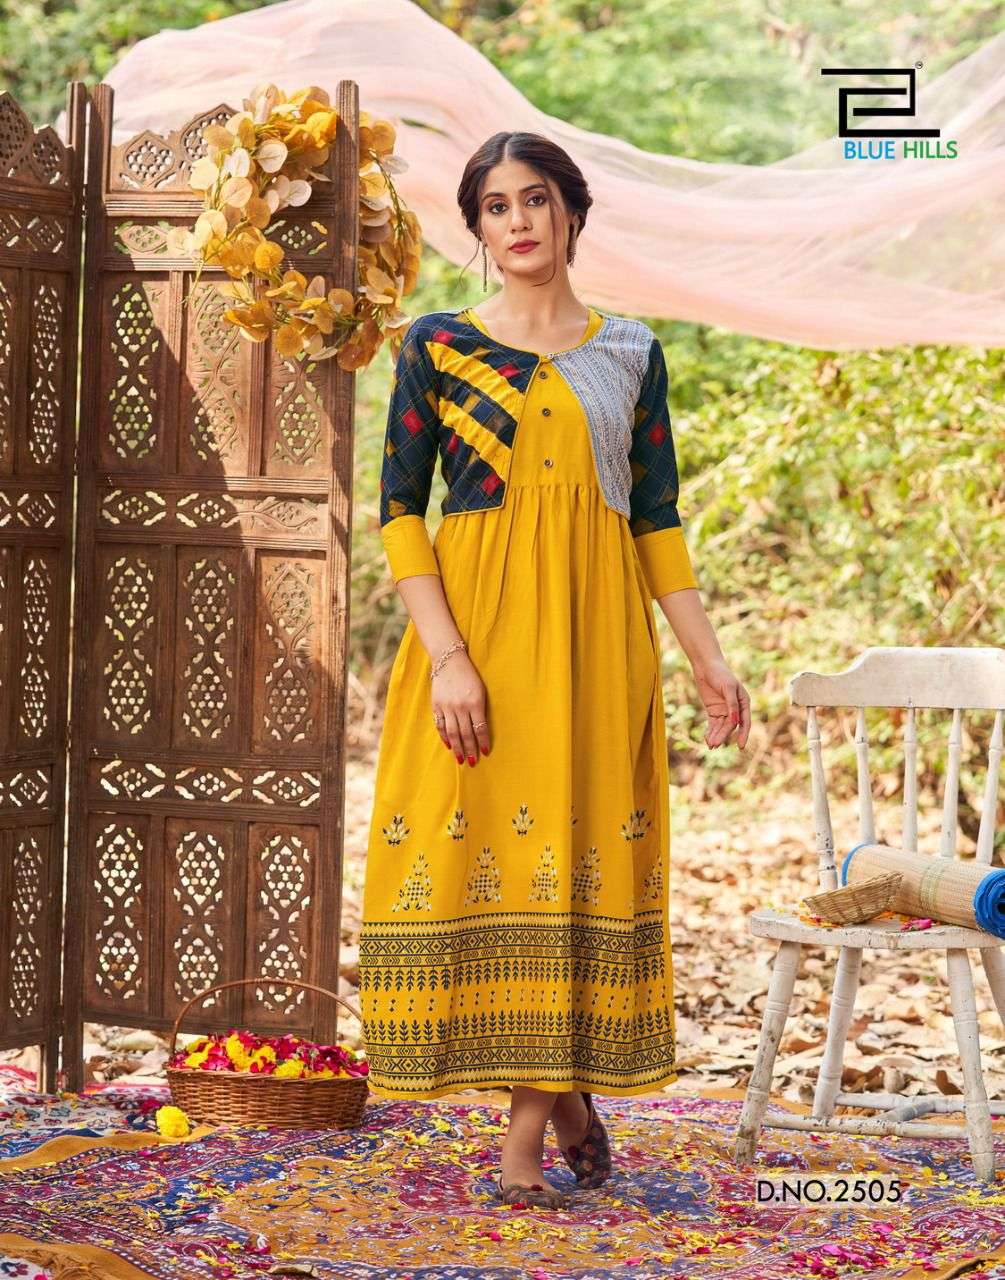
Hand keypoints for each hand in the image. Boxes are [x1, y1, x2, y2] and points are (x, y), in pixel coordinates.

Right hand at [431, 650, 490, 765]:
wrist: (449, 661)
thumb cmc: (469, 676)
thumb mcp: (480, 690)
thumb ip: (480, 710)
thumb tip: (479, 731)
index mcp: (475, 703)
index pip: (480, 728)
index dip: (483, 742)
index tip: (485, 752)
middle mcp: (461, 707)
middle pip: (466, 734)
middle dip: (470, 750)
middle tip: (473, 762)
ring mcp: (447, 707)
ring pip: (452, 733)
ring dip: (457, 747)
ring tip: (461, 759)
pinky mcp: (437, 705)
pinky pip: (440, 725)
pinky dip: (444, 736)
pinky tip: (448, 744)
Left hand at [693, 657, 750, 749]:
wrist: (706, 666)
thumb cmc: (721, 674)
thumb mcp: (728, 688)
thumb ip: (732, 705)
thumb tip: (735, 722)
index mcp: (744, 702)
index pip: (745, 722)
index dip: (743, 734)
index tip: (740, 747)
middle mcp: (735, 708)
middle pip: (730, 726)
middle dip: (723, 736)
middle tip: (715, 745)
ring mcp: (724, 710)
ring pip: (721, 727)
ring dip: (716, 736)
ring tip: (710, 746)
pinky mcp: (714, 710)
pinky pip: (713, 724)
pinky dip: (711, 731)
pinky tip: (707, 739)